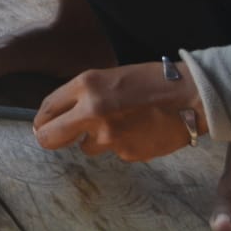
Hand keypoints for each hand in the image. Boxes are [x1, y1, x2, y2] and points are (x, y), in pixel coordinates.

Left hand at [33, 61, 205, 161]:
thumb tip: (60, 115)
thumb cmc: (151, 81)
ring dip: (95, 139)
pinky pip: (114, 152)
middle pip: (51, 137)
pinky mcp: (127, 153)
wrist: (190, 97)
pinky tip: (137, 131)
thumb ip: (83, 95)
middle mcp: (92, 111)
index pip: (48, 108)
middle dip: (48, 139)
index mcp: (86, 85)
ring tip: (119, 123)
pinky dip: (121, 145)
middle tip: (50, 139)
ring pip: (86, 147)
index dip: (41, 120)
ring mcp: (110, 136)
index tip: (39, 126)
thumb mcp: (109, 76)